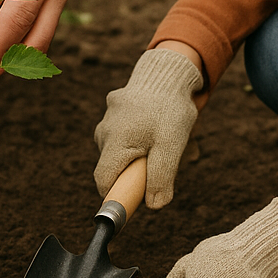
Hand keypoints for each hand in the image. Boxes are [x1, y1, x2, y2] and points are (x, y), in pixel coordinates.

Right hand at [94, 47, 203, 207]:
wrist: (168, 72)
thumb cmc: (170, 108)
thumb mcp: (171, 145)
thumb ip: (161, 176)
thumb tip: (155, 205)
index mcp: (114, 141)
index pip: (104, 181)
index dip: (119, 195)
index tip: (139, 198)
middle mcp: (104, 132)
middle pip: (118, 168)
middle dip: (142, 172)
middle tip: (168, 162)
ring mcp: (108, 121)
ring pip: (125, 152)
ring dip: (148, 155)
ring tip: (172, 143)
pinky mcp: (115, 113)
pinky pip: (129, 137)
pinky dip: (147, 140)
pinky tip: (165, 131)